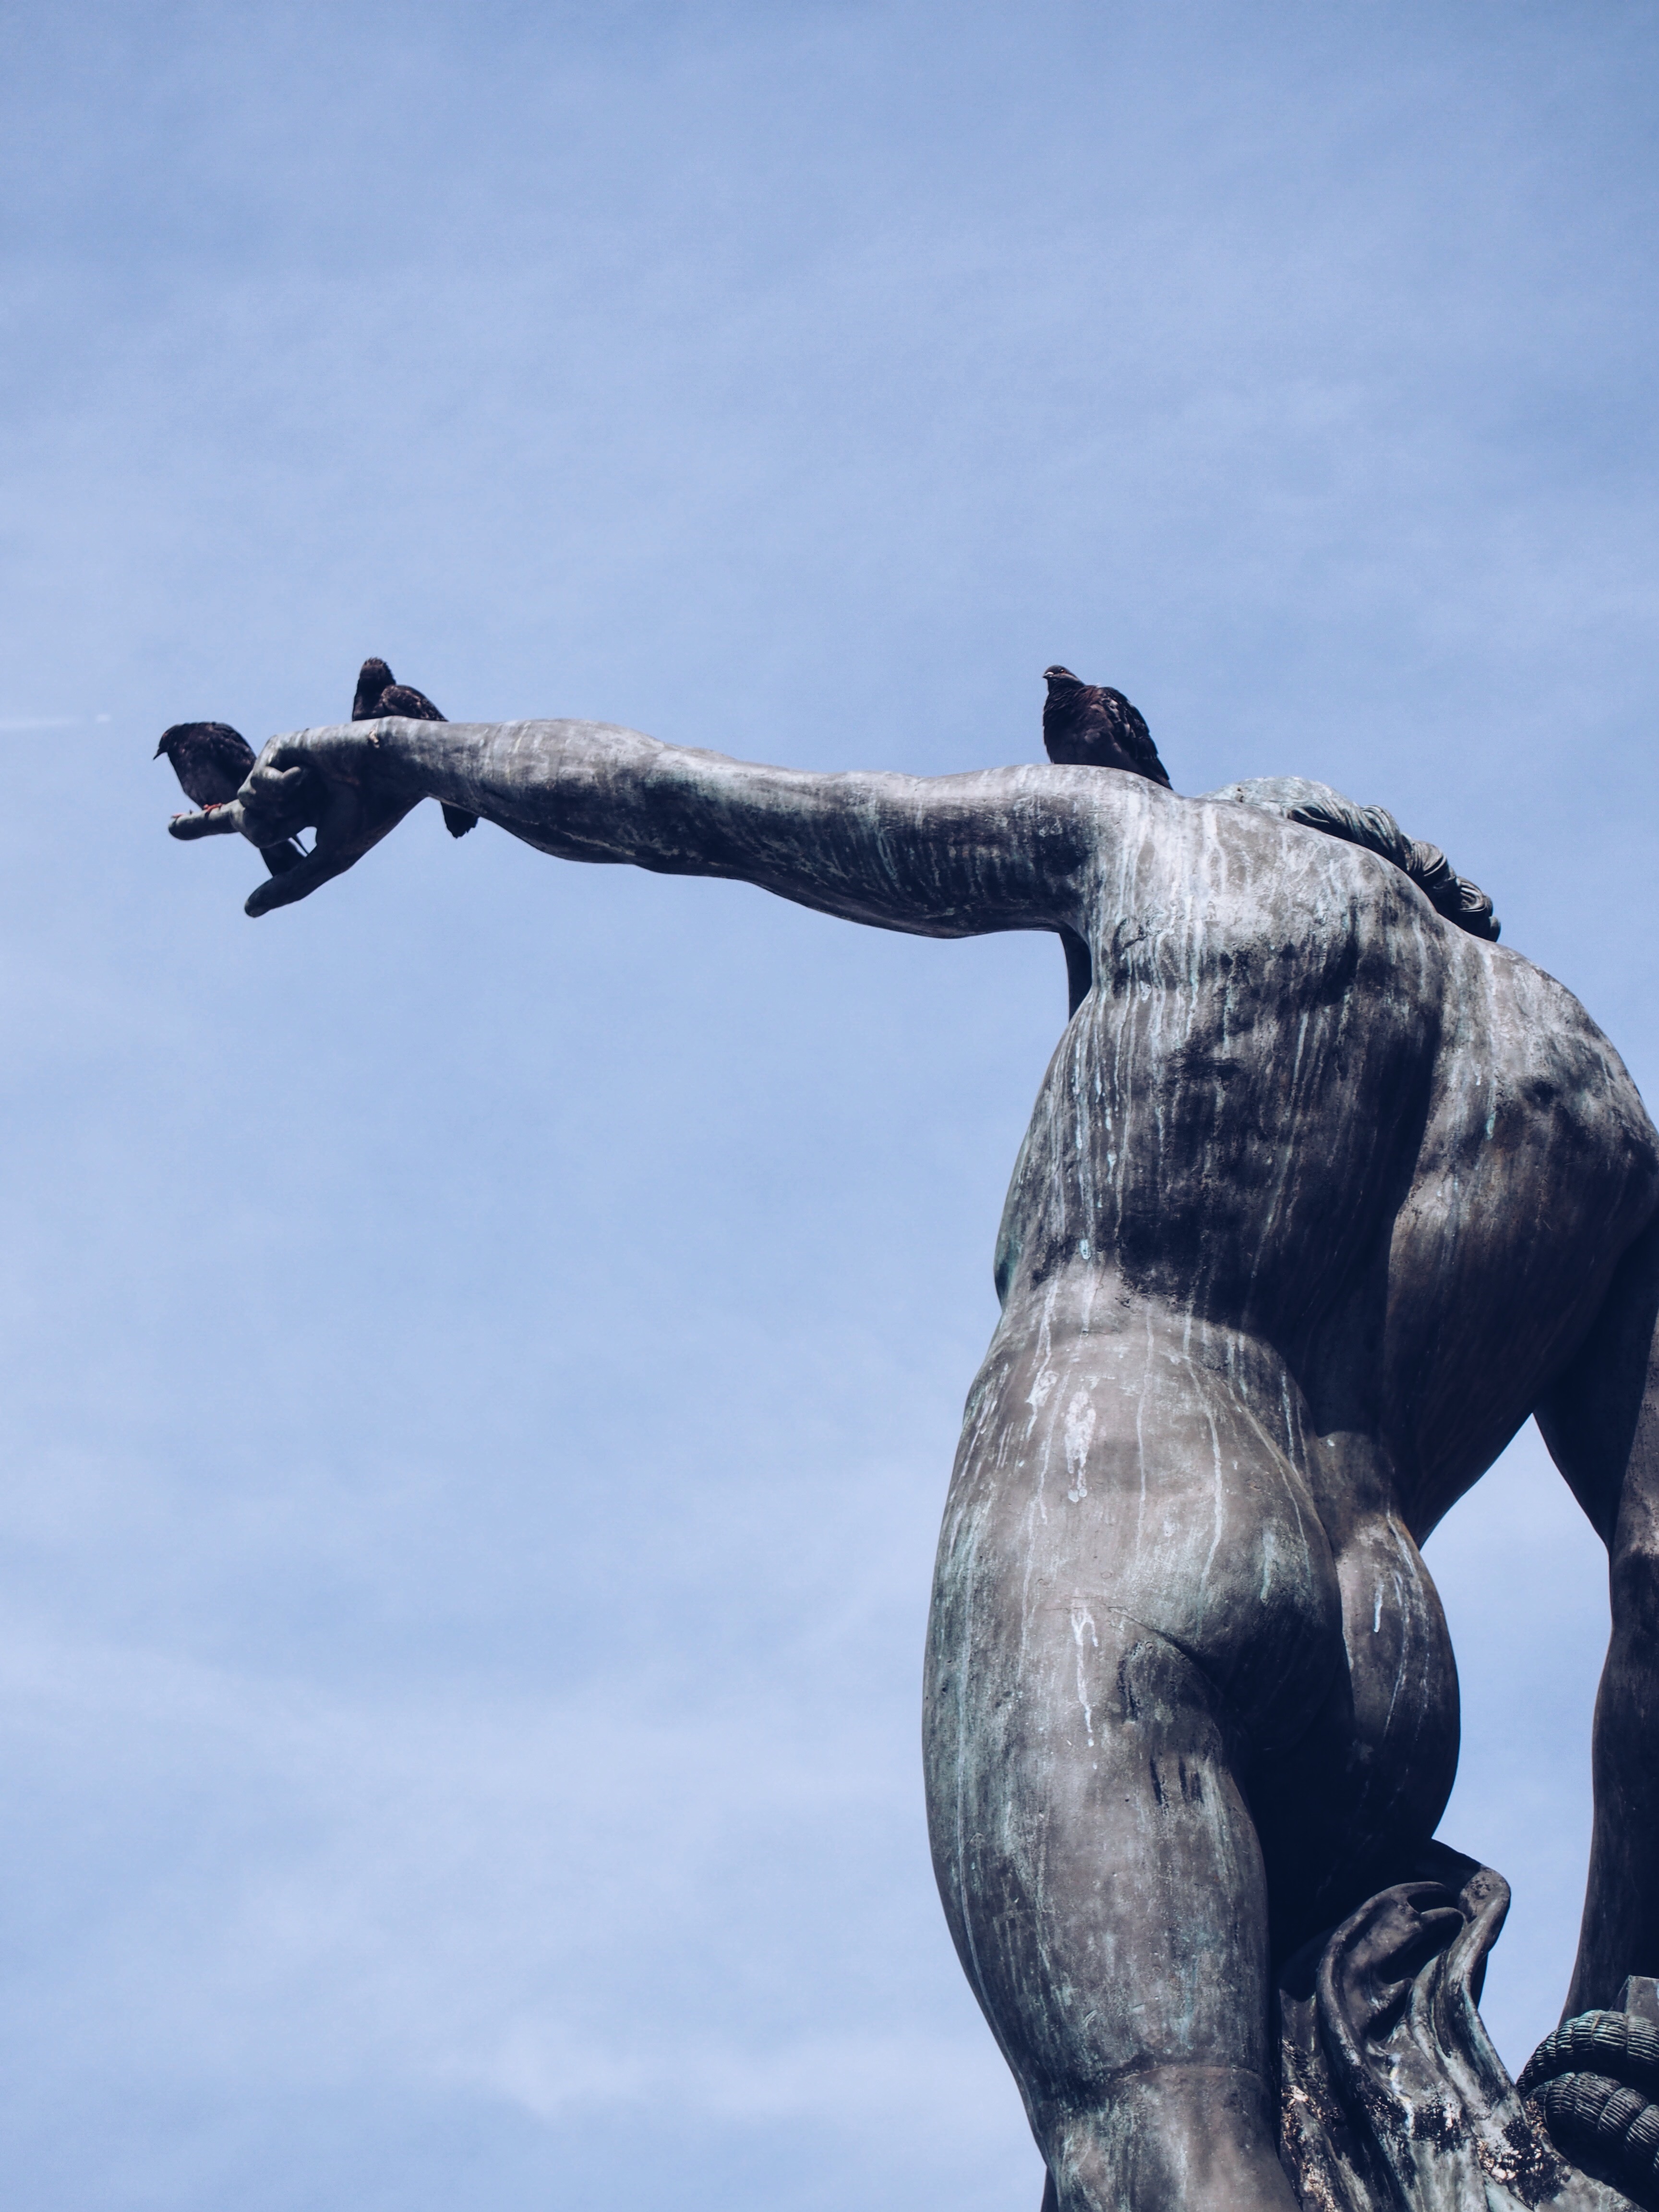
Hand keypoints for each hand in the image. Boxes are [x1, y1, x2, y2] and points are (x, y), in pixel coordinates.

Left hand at [168, 724, 423, 915]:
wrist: (390, 773)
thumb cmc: (369, 815)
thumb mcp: (328, 861)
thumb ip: (289, 885)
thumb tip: (249, 910)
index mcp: (294, 815)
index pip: (239, 824)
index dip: (202, 824)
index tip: (169, 827)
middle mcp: (282, 791)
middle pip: (241, 821)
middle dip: (265, 827)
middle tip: (302, 813)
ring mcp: (279, 767)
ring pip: (245, 805)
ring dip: (281, 810)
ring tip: (315, 794)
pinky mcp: (279, 746)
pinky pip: (258, 782)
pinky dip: (284, 787)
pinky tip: (311, 776)